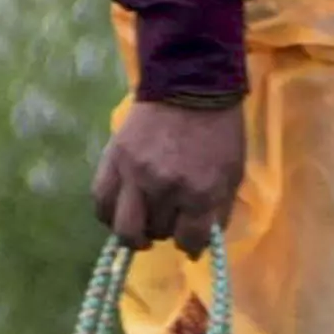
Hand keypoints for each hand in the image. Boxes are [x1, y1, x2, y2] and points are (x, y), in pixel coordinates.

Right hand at [91, 101, 246, 253]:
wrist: (190, 86)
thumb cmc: (219, 131)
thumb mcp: (233, 172)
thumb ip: (218, 208)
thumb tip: (202, 240)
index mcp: (201, 191)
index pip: (189, 240)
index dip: (190, 247)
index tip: (190, 244)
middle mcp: (165, 188)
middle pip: (156, 232)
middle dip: (165, 232)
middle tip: (169, 224)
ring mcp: (134, 175)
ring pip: (124, 226)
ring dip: (134, 233)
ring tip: (141, 231)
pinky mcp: (112, 160)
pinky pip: (100, 201)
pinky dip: (107, 215)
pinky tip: (118, 215)